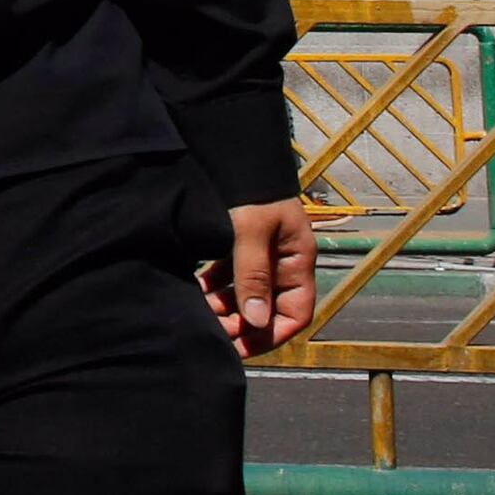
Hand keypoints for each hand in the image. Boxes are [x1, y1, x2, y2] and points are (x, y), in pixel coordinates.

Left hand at [207, 199, 318, 354]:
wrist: (233, 148)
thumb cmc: (249, 188)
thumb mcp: (251, 231)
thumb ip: (252, 275)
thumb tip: (257, 321)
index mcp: (298, 260)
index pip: (295, 313)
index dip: (271, 335)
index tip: (241, 347)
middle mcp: (283, 260)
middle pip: (269, 307)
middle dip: (243, 323)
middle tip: (213, 332)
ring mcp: (262, 251)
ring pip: (246, 292)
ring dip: (226, 306)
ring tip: (200, 311)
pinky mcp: (239, 241)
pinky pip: (230, 274)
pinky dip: (215, 286)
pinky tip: (196, 289)